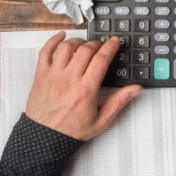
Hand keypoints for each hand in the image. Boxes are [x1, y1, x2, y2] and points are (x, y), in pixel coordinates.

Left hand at [25, 31, 142, 140]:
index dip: (110, 46)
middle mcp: (69, 79)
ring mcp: (53, 75)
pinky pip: (45, 51)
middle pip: (85, 50)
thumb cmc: (69, 131)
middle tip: (101, 45)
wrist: (44, 138)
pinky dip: (53, 40)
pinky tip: (60, 37)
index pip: (101, 59)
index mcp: (85, 90)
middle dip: (97, 43)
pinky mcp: (41, 75)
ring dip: (78, 41)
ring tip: (83, 44)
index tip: (114, 42)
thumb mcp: (101, 120)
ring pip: (66, 47)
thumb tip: (134, 90)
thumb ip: (119, 102)